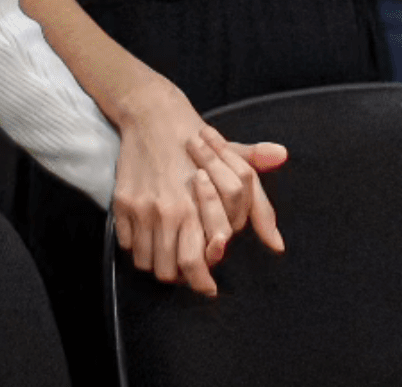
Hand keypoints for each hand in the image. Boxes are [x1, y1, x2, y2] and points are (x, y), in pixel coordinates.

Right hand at [110, 81, 289, 295]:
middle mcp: (171, 210)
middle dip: (181, 279)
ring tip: (169, 258)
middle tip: (187, 277)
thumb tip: (278, 245)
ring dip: (159, 265)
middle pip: (171, 270)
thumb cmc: (200, 140)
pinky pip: (128, 245)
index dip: (202, 279)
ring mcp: (144, 208)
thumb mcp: (236, 166)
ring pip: (147, 262)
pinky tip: (150, 240)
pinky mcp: (123, 204)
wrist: (154, 115)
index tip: (207, 286)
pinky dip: (138, 250)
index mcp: (200, 203)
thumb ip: (258, 204)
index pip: (199, 261)